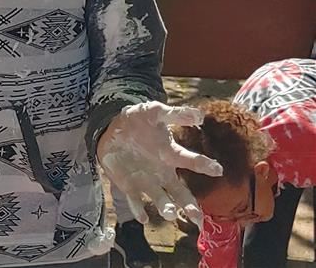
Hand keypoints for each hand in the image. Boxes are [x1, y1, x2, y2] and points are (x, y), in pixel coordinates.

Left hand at [97, 101, 221, 226]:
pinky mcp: (129, 186)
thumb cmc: (138, 120)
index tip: (217, 169)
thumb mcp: (155, 112)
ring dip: (166, 208)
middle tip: (197, 217)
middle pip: (180, 193)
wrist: (111, 129)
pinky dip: (139, 209)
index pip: (190, 161)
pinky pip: (135, 200)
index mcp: (171, 154)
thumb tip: (199, 115)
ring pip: (160, 199)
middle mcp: (163, 173)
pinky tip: (143, 218)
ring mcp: (147, 181)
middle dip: (189, 205)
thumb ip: (175, 115)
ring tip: (170, 213)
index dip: (204, 165)